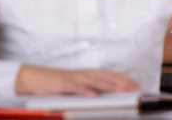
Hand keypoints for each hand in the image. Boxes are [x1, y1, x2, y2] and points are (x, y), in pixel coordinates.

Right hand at [15, 65, 140, 95]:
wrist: (34, 78)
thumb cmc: (56, 84)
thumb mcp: (78, 86)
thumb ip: (91, 89)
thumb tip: (105, 96)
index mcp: (90, 75)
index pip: (113, 75)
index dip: (126, 80)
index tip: (137, 88)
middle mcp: (86, 74)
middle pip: (108, 77)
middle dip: (124, 84)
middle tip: (136, 90)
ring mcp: (75, 78)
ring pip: (96, 81)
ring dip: (109, 86)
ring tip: (121, 91)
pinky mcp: (64, 84)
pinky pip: (77, 88)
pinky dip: (85, 91)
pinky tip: (93, 95)